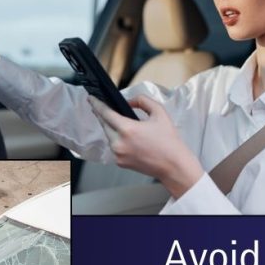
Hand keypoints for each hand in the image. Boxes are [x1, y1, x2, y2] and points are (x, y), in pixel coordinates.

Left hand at [89, 94, 204, 198]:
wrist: (173, 166)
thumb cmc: (169, 141)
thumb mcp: (159, 113)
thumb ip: (142, 101)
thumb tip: (128, 102)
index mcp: (128, 129)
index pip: (106, 113)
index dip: (97, 104)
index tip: (91, 98)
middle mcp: (119, 143)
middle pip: (104, 124)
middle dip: (102, 115)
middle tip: (101, 107)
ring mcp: (117, 154)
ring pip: (108, 136)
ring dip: (110, 128)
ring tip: (116, 121)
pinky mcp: (119, 162)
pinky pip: (113, 147)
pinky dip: (116, 140)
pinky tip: (124, 136)